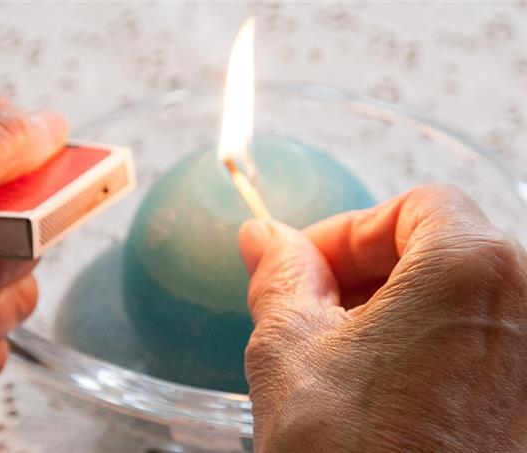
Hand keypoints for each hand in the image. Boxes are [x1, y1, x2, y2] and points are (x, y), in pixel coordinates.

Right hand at [238, 185, 526, 451]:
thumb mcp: (289, 349)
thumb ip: (280, 276)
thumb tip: (263, 238)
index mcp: (474, 268)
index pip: (413, 206)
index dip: (347, 231)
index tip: (303, 269)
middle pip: (443, 250)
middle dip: (366, 274)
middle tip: (311, 315)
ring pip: (461, 303)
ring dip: (394, 314)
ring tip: (339, 362)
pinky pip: (483, 350)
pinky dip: (430, 352)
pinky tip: (382, 394)